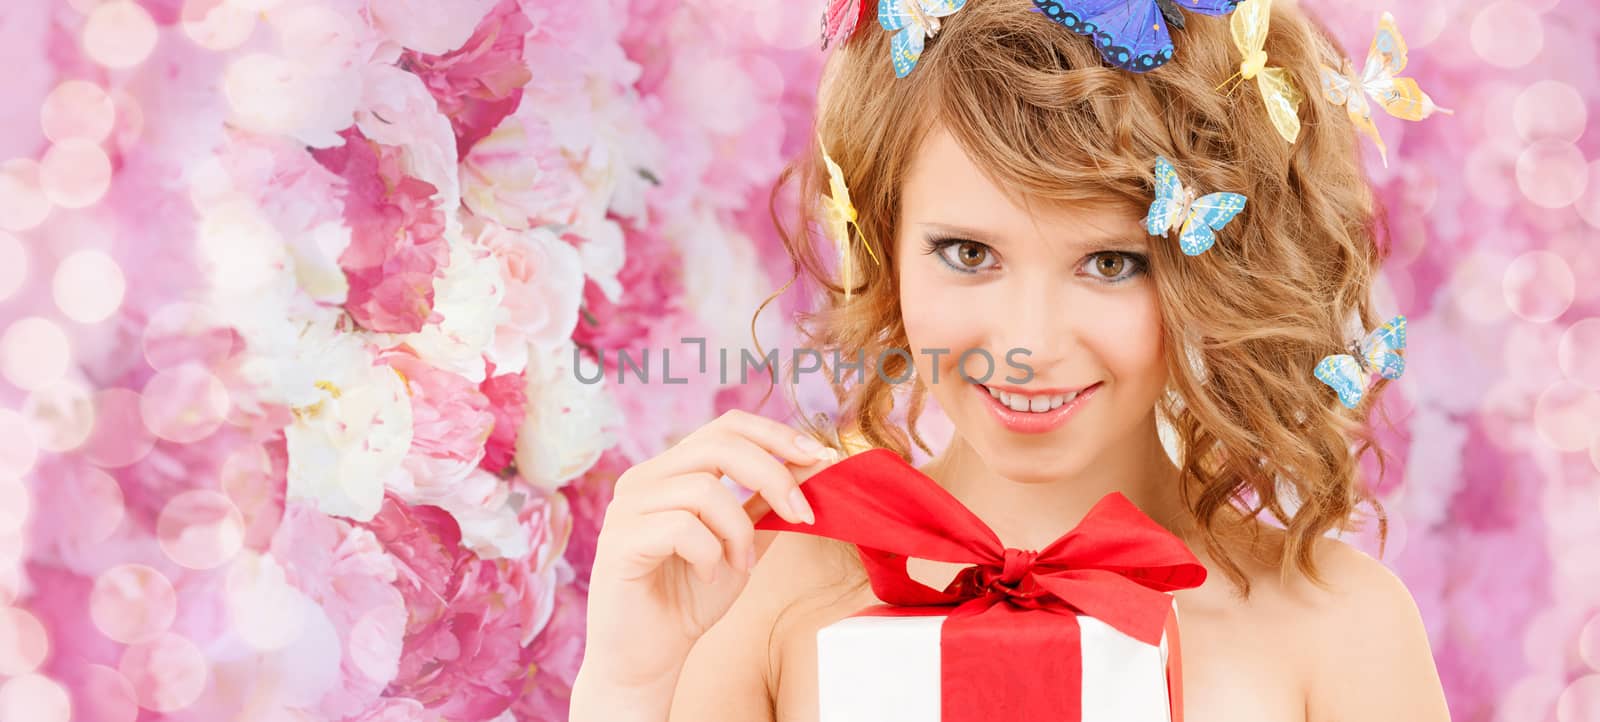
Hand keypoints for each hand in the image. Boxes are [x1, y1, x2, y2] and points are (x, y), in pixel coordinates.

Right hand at [578, 410, 837, 693]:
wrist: (647, 658)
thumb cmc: (690, 599)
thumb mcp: (742, 544)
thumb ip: (767, 505)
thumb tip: (814, 465)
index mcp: (672, 471)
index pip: (727, 426)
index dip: (777, 435)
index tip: (821, 457)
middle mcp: (645, 478)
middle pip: (720, 444)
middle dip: (774, 477)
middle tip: (801, 516)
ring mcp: (627, 506)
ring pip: (704, 489)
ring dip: (739, 531)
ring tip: (739, 565)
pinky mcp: (619, 539)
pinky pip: (682, 527)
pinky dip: (709, 554)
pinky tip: (708, 577)